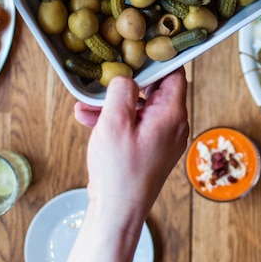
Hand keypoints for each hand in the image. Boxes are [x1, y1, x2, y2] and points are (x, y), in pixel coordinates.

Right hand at [68, 68, 188, 261]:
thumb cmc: (118, 172)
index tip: (136, 49)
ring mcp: (163, 137)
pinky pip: (136, 124)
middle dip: (126, 84)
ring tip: (86, 105)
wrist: (117, 212)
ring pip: (140, 107)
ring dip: (114, 104)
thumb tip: (126, 76)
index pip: (174, 73)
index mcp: (172, 115)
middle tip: (104, 77)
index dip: (156, 59)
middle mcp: (173, 125)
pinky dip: (115, 120)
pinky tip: (89, 118)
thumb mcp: (115, 123)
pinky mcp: (151, 148)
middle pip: (155, 89)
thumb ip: (122, 91)